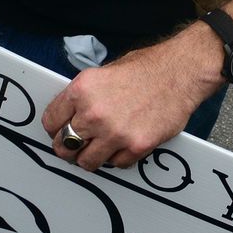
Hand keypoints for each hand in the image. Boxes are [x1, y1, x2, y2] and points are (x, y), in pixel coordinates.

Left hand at [41, 26, 222, 169]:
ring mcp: (115, 133)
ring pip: (87, 161)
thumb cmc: (148, 68)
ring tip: (99, 149)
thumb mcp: (106, 71)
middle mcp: (94, 113)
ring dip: (91, 157)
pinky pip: (116, 164)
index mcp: (82, 90)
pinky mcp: (136, 146)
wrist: (181, 72)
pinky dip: (118, 157)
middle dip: (68, 147)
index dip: (54, 128)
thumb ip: (86, 95)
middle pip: (64, 146)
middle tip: (75, 146)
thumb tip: (73, 114)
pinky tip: (124, 144)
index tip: (58, 131)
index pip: (51, 121)